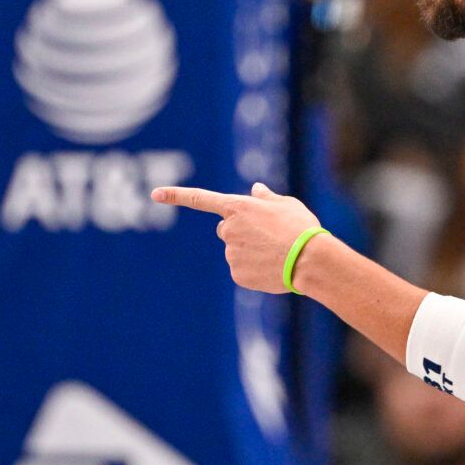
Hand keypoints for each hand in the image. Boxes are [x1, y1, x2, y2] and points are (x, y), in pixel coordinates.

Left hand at [151, 183, 321, 294]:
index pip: (200, 199)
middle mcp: (228, 229)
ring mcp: (230, 253)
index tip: (154, 194)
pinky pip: (241, 270)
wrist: (310, 260)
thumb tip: (256, 190)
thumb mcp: (287, 205)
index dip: (176, 195)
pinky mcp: (236, 274)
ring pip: (235, 251)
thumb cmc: (301, 228)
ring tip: (275, 253)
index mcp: (238, 207)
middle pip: (225, 229)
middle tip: (266, 237)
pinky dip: (254, 270)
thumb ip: (266, 198)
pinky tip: (271, 268)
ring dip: (250, 251)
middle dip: (239, 231)